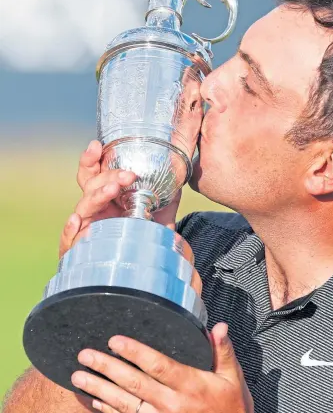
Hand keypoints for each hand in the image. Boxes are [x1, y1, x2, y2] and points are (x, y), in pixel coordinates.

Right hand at [59, 140, 181, 257]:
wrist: (148, 267)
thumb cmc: (148, 235)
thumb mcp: (162, 212)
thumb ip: (168, 194)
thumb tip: (181, 172)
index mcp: (108, 197)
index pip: (93, 174)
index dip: (90, 159)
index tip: (97, 145)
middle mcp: (95, 210)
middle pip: (91, 186)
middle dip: (108, 176)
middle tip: (129, 175)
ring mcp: (88, 228)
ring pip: (84, 207)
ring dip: (97, 195)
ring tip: (113, 189)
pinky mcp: (83, 250)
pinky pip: (70, 241)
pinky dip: (70, 231)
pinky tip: (76, 221)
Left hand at [71, 323, 253, 412]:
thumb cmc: (232, 407)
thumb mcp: (233, 378)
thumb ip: (223, 350)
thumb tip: (219, 326)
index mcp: (190, 385)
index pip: (158, 365)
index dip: (135, 353)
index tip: (115, 341)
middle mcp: (172, 404)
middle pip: (134, 384)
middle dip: (107, 368)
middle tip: (85, 355)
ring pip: (125, 404)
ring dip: (100, 390)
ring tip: (79, 376)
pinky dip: (108, 411)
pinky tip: (94, 402)